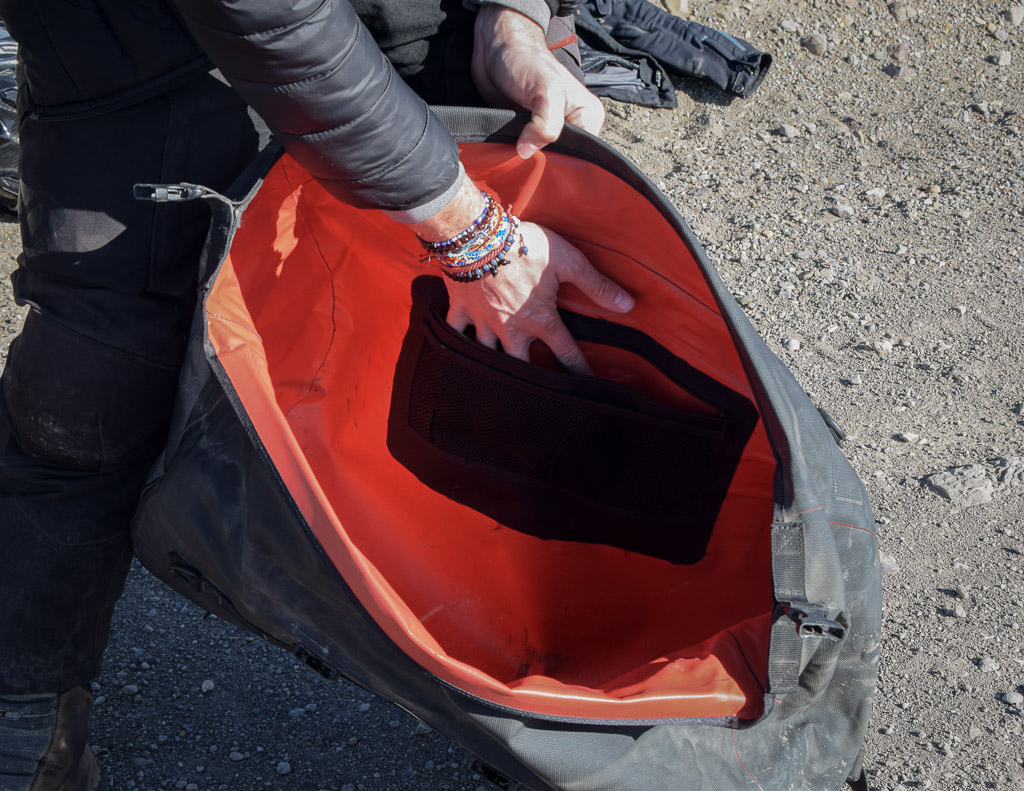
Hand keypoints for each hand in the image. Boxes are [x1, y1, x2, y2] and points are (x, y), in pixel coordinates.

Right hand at [443, 222, 633, 374]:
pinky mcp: (461, 309)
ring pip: (488, 354)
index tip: (586, 386)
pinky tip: (458, 351)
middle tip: (537, 389)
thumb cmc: (524, 246)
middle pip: (522, 364)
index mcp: (540, 319)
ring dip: (494, 365)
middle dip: (531, 378)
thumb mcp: (568, 261)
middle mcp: (512, 329)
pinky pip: (456, 334)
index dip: (578, 370)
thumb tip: (628, 306)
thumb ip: (596, 286)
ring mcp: (484, 322)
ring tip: (498, 376)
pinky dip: (457, 342)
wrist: (476, 236)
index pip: (565, 352)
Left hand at [472, 6, 604, 158]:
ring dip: (529, 161)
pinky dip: (517, 156)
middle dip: (546, 164)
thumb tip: (528, 152)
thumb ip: (546, 124)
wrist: (496, 49)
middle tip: (528, 163)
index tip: (545, 164)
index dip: (565, 163)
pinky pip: (526, 154)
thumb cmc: (526, 61)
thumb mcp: (546, 90)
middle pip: (563, 161)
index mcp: (587, 117)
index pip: (584, 156)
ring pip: (543, 159)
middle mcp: (572, 126)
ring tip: (518, 158)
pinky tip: (510, 155)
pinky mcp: (528, 134)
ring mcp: (549, 131)